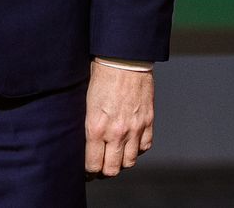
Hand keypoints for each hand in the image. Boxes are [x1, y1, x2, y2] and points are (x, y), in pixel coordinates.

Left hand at [84, 60, 153, 177]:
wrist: (123, 60)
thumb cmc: (100, 77)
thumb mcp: (85, 103)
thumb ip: (89, 126)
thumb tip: (85, 143)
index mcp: (96, 128)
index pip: (93, 163)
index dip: (89, 172)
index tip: (87, 172)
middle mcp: (116, 132)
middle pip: (112, 169)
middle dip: (104, 172)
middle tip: (99, 169)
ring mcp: (134, 128)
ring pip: (130, 162)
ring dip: (121, 163)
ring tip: (115, 158)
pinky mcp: (148, 122)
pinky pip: (144, 147)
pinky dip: (137, 150)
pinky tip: (130, 145)